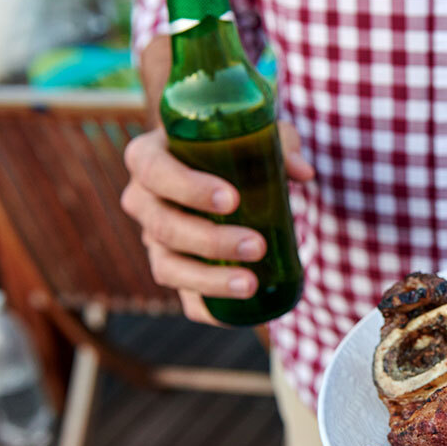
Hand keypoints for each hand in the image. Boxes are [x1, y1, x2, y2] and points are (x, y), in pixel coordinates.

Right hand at [121, 123, 313, 323]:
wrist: (224, 172)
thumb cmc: (237, 146)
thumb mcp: (258, 135)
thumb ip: (281, 144)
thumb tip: (303, 172)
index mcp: (149, 158)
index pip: (154, 171)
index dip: (188, 188)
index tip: (231, 200)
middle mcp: (143, 201)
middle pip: (164, 227)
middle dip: (211, 241)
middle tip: (256, 245)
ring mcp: (153, 240)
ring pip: (168, 268)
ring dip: (209, 280)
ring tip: (250, 284)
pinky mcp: (174, 270)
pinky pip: (183, 298)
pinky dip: (207, 308)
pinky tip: (238, 310)